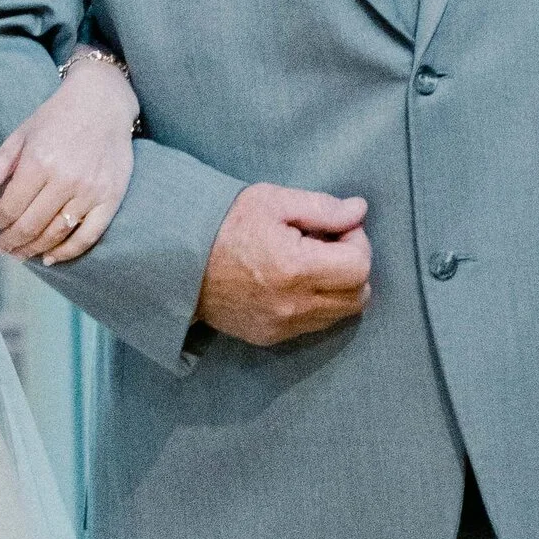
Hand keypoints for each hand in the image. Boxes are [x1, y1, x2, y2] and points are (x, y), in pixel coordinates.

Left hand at [0, 56, 136, 264]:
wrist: (102, 102)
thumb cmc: (57, 118)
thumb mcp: (18, 139)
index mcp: (38, 162)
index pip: (10, 208)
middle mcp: (65, 179)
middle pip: (31, 226)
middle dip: (11, 242)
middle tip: (2, 247)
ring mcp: (90, 191)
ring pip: (56, 234)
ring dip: (34, 250)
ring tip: (20, 253)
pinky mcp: (111, 198)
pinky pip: (88, 236)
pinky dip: (67, 252)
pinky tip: (51, 257)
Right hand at [195, 185, 371, 346]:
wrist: (179, 263)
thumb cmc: (224, 225)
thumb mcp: (272, 201)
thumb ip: (322, 207)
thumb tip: (360, 210)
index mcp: (295, 268)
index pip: (360, 267)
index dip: (358, 243)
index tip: (338, 229)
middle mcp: (292, 305)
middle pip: (358, 296)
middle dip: (353, 267)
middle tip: (329, 246)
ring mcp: (281, 326)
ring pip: (340, 314)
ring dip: (337, 288)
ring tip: (310, 264)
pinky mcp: (270, 336)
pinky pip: (314, 325)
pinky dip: (317, 304)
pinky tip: (294, 283)